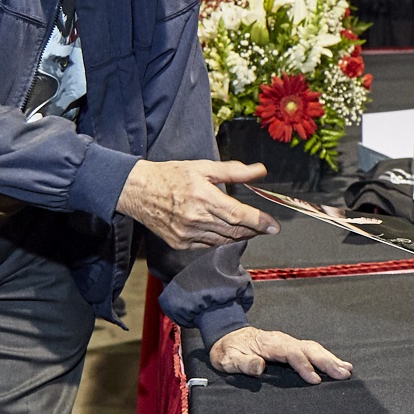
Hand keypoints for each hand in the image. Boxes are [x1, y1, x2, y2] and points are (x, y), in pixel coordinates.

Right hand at [115, 159, 277, 249]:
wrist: (138, 191)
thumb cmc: (172, 175)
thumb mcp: (204, 167)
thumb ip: (234, 171)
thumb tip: (259, 171)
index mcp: (203, 197)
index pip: (239, 215)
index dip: (259, 222)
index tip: (274, 226)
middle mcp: (196, 219)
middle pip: (235, 231)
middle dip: (255, 230)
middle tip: (268, 227)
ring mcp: (187, 234)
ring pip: (223, 241)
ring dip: (241, 236)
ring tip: (251, 229)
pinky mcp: (180, 243)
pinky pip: (208, 245)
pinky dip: (222, 240)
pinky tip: (228, 232)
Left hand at [209, 326, 352, 383]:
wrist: (226, 337)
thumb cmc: (228, 351)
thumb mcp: (228, 359)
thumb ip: (243, 363)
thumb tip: (259, 367)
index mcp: (269, 343)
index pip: (291, 353)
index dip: (304, 366)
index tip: (315, 380)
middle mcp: (282, 340)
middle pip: (308, 348)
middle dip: (327, 360)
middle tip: (344, 372)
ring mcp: (287, 342)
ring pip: (312, 348)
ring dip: (330, 359)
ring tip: (348, 370)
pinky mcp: (290, 347)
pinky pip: (310, 351)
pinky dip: (325, 357)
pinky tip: (337, 364)